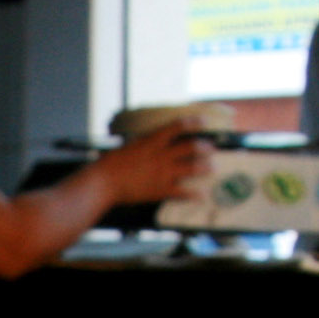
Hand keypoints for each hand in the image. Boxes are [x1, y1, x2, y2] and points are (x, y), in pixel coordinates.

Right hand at [92, 126, 211, 205]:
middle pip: (190, 148)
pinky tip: (202, 196)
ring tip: (213, 168)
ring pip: (192, 168)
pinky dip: (194, 195)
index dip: (193, 123)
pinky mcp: (161, 190)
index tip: (204, 122)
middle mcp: (162, 155)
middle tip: (211, 149)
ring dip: (205, 168)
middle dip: (204, 147)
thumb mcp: (129, 147)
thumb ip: (142, 145)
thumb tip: (147, 142)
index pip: (177, 127)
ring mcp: (163, 173)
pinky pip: (182, 192)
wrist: (105, 182)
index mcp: (152, 141)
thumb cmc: (111, 164)